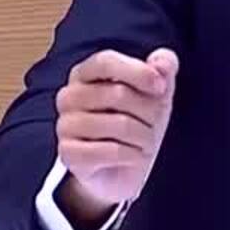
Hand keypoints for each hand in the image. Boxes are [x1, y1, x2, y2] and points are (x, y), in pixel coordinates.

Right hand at [54, 48, 178, 228]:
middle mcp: (69, 96)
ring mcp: (66, 125)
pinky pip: (111, 151)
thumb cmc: (136, 123)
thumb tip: (163, 60)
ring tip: (144, 143)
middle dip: (149, 111)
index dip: (137, 72)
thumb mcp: (155, 93)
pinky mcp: (69, 153)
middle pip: (118, 93)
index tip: (161, 87)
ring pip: (119, 124)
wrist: (122, 169)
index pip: (106, 61)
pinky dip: (132, 155)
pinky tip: (133, 157)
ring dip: (144, 136)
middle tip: (154, 125)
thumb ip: (163, 69)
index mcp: (84, 73)